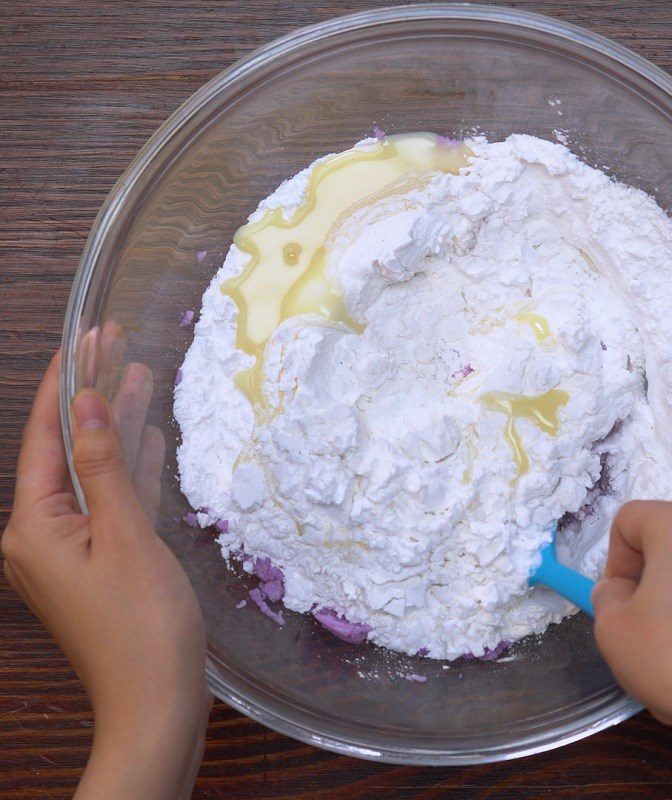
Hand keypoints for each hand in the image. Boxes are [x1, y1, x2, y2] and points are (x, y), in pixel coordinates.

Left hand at [2, 348, 209, 799]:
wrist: (157, 705)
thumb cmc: (142, 625)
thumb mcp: (125, 536)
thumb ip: (105, 466)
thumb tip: (88, 404)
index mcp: (32, 527)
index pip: (46, 436)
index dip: (66, 383)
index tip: (85, 337)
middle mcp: (42, 534)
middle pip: (70, 448)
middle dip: (93, 396)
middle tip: (115, 341)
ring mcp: (73, 549)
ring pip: (97, 471)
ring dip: (118, 427)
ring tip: (139, 373)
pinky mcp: (103, 561)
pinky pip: (114, 502)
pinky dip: (130, 470)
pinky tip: (147, 438)